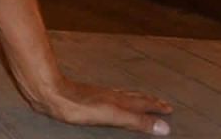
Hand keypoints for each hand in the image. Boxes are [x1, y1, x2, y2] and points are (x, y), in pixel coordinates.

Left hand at [31, 76, 171, 135]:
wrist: (52, 93)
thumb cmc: (80, 107)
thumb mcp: (113, 116)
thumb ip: (138, 121)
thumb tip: (164, 128)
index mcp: (120, 101)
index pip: (144, 104)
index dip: (156, 107)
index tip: (169, 108)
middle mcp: (112, 95)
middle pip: (135, 98)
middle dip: (149, 101)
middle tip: (161, 103)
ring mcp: (99, 94)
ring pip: (123, 95)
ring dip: (135, 98)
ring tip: (141, 99)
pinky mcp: (86, 95)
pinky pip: (110, 95)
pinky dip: (118, 97)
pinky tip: (110, 99)